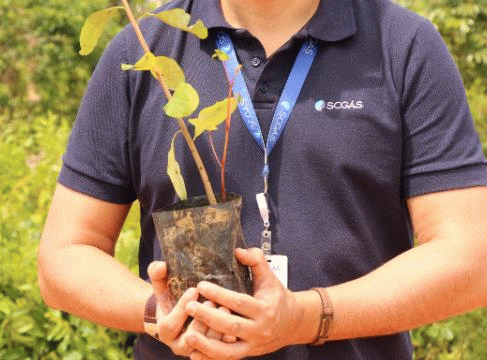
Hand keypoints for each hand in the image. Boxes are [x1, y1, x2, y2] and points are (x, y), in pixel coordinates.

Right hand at [147, 262, 236, 356]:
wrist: (180, 315)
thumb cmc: (171, 297)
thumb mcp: (162, 286)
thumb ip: (157, 274)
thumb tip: (161, 265)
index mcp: (165, 331)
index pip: (170, 325)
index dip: (181, 308)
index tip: (194, 289)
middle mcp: (179, 345)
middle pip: (190, 338)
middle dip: (202, 319)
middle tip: (211, 300)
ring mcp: (197, 350)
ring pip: (207, 346)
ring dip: (217, 329)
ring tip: (225, 309)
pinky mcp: (211, 351)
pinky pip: (220, 350)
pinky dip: (227, 339)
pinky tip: (234, 326)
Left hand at [184, 248, 303, 359]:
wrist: (291, 324)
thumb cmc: (276, 297)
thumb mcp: (270, 276)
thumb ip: (256, 260)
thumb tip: (238, 250)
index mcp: (265, 309)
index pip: (240, 303)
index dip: (220, 295)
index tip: (201, 285)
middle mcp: (260, 329)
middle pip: (232, 326)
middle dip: (209, 318)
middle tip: (190, 307)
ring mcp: (253, 345)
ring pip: (229, 350)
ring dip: (207, 345)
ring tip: (189, 336)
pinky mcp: (247, 354)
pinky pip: (227, 359)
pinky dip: (210, 358)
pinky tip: (194, 355)